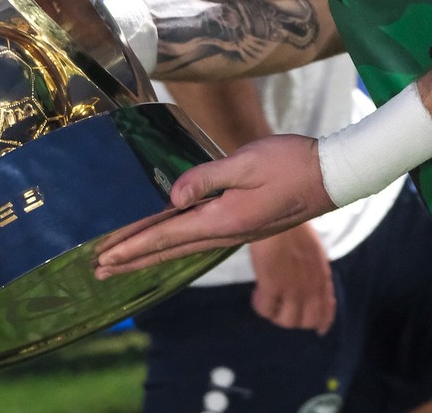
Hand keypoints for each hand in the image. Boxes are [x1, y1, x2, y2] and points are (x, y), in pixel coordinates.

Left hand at [93, 134, 334, 277]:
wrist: (332, 176)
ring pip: (183, 248)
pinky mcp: (246, 224)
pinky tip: (172, 243)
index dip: (132, 244)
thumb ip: (207, 177)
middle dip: (132, 258)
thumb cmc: (291, 162)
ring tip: (125, 262)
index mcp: (223, 219)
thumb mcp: (247, 162)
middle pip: (170, 249)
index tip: (103, 256)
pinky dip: (176, 245)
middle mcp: (226, 232)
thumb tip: (172, 196)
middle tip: (99, 270)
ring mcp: (237, 231)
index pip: (167, 234)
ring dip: (151, 255)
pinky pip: (200, 240)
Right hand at [249, 222, 336, 334]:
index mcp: (321, 274)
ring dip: (275, 313)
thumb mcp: (312, 248)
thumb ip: (313, 269)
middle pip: (306, 321)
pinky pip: (266, 310)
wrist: (277, 209)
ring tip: (266, 297)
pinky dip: (260, 305)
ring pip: (286, 321)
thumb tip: (310, 284)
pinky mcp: (272, 285)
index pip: (327, 309)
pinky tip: (256, 292)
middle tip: (280, 304)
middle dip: (293, 318)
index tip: (318, 329)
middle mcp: (310, 285)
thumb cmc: (291, 224)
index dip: (322, 322)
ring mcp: (292, 287)